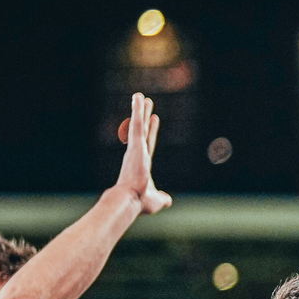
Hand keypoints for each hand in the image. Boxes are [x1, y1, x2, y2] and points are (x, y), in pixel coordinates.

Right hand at [114, 93, 171, 214]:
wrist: (129, 200)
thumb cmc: (140, 203)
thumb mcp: (156, 200)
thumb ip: (162, 198)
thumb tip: (168, 200)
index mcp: (142, 165)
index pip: (148, 144)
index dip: (151, 131)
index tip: (153, 119)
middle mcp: (138, 155)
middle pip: (143, 131)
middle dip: (144, 117)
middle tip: (146, 102)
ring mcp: (136, 149)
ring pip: (138, 125)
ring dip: (139, 110)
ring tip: (140, 96)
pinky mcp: (135, 144)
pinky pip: (137, 123)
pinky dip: (137, 110)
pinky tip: (139, 97)